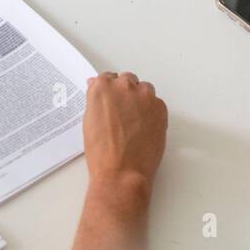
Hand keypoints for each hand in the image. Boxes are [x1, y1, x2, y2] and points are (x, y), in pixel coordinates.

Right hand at [81, 72, 167, 192]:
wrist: (122, 172)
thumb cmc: (102, 152)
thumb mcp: (89, 121)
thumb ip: (96, 100)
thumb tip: (98, 89)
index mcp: (102, 87)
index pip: (107, 78)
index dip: (110, 92)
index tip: (111, 101)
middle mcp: (123, 86)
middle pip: (127, 80)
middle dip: (125, 93)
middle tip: (123, 114)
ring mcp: (144, 96)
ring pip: (144, 89)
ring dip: (140, 100)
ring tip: (135, 122)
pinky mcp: (160, 107)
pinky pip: (156, 103)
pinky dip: (152, 111)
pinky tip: (145, 128)